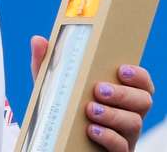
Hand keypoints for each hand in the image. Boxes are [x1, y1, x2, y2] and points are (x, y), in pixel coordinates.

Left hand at [30, 36, 154, 150]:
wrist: (56, 139)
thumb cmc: (62, 107)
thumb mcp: (52, 84)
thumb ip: (47, 63)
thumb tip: (38, 40)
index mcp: (119, 93)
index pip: (142, 82)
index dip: (138, 75)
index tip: (121, 70)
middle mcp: (128, 112)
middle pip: (143, 101)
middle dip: (122, 93)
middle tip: (98, 90)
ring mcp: (125, 134)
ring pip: (134, 123)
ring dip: (113, 114)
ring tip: (90, 109)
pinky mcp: (117, 151)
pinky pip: (122, 146)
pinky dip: (108, 137)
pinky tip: (91, 129)